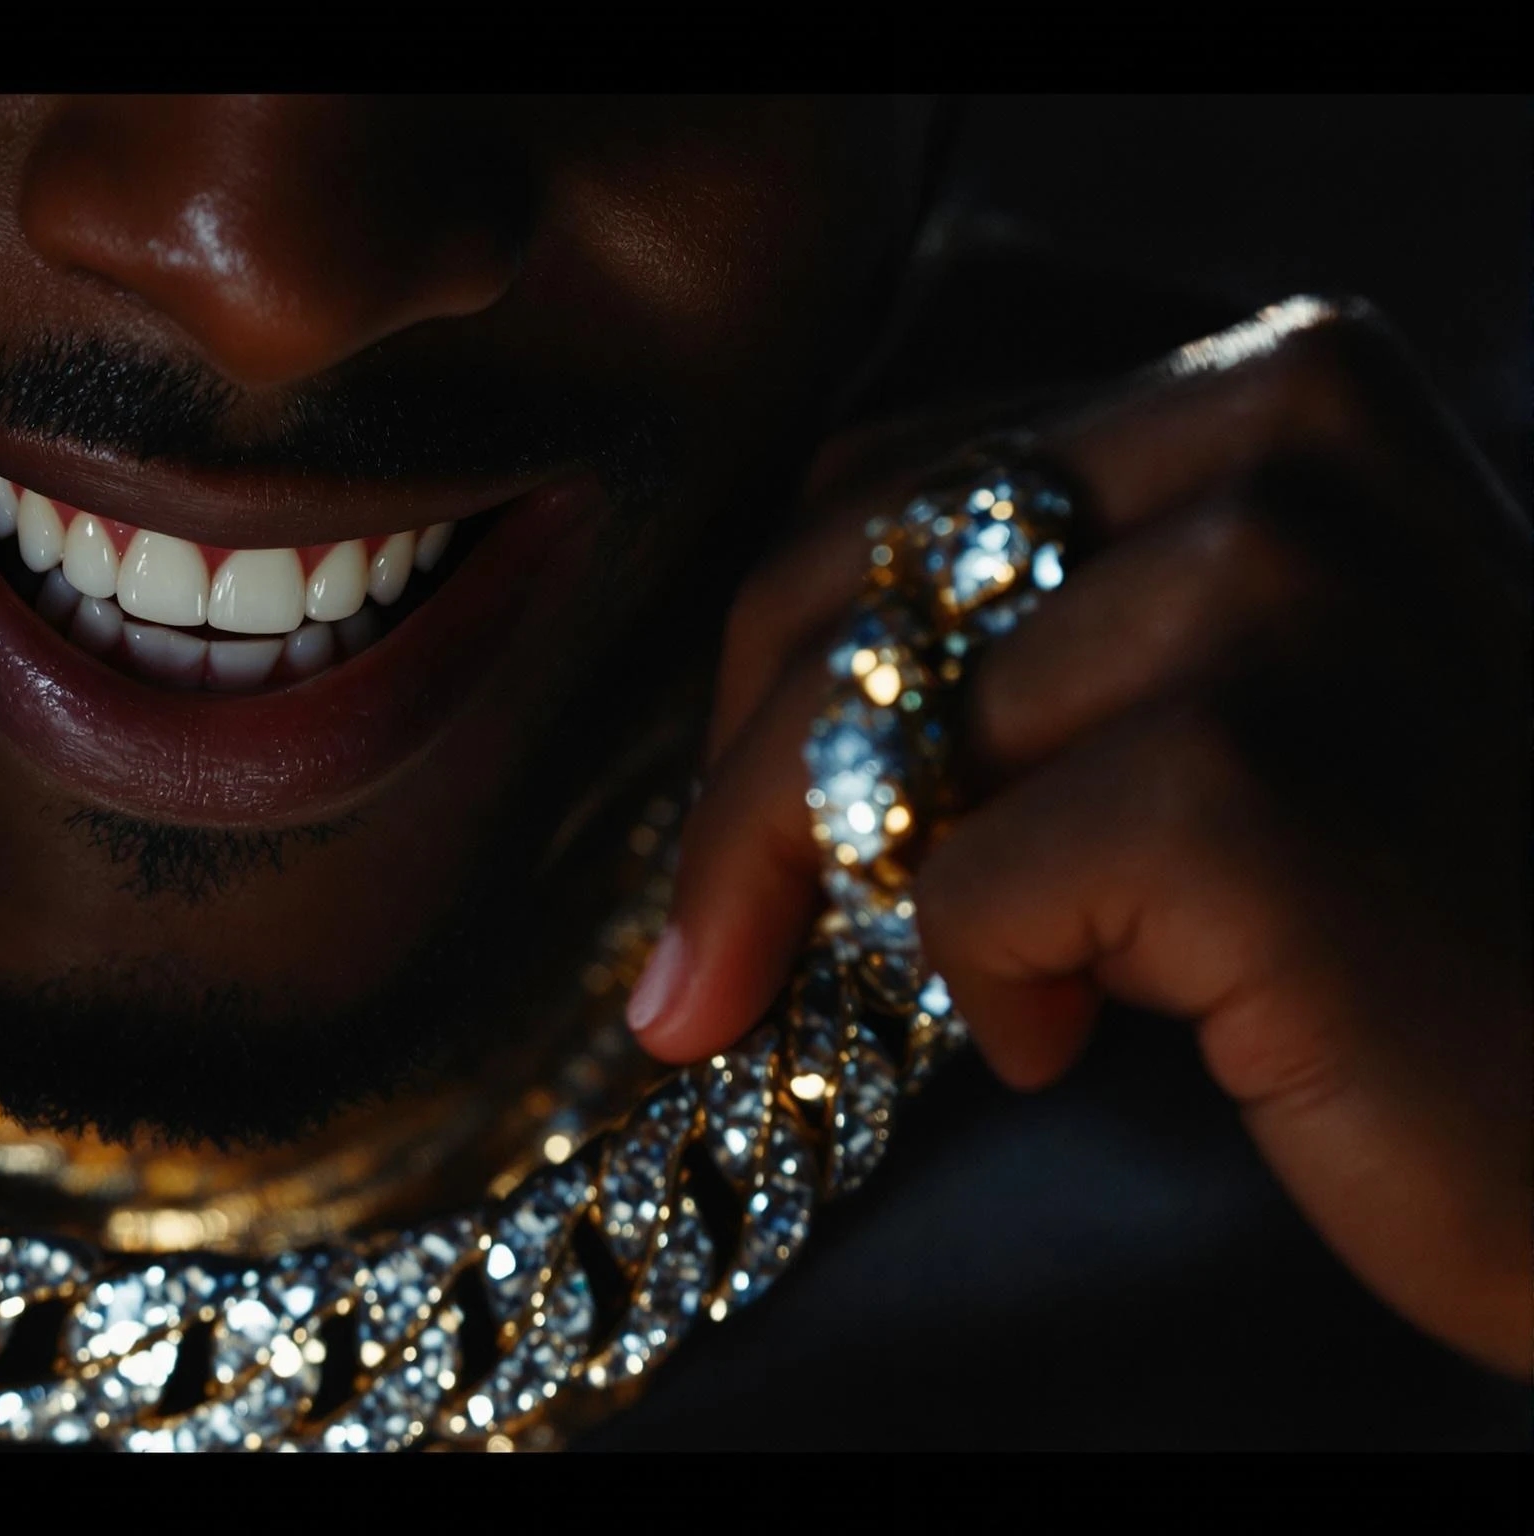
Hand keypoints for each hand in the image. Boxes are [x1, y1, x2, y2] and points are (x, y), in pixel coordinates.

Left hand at [629, 298, 1532, 1377]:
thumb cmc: (1411, 916)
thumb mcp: (1228, 687)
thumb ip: (1030, 629)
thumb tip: (738, 712)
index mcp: (1272, 380)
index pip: (881, 486)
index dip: (770, 672)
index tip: (733, 829)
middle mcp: (1283, 435)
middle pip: (843, 593)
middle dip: (736, 803)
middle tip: (696, 978)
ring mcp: (1274, 594)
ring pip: (882, 744)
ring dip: (875, 909)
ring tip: (1019, 994)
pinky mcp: (1242, 782)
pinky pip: (958, 881)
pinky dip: (981, 988)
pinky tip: (1069, 1041)